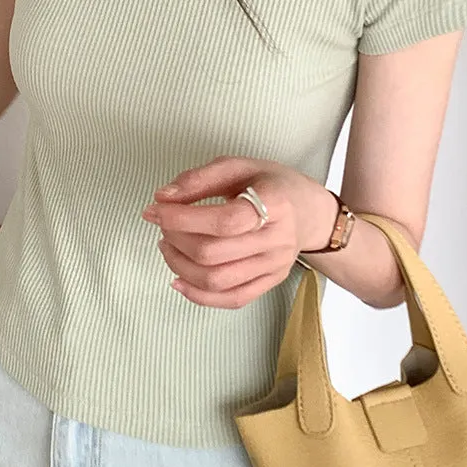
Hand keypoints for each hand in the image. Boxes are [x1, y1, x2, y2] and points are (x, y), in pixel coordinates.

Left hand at [141, 155, 335, 308]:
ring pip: (217, 280)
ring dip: (180, 266)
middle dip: (176, 239)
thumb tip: (164, 197)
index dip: (183, 218)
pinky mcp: (270, 283)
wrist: (309, 212)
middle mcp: (278, 240)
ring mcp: (275, 266)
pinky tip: (178, 279)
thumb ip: (200, 178)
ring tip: (167, 246)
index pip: (223, 221)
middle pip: (214, 253)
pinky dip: (198, 295)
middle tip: (162, 224)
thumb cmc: (272, 185)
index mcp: (275, 203)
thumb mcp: (240, 166)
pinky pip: (231, 299)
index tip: (156, 209)